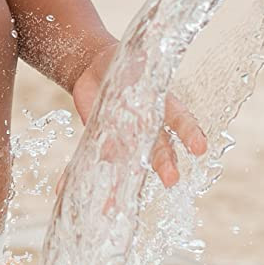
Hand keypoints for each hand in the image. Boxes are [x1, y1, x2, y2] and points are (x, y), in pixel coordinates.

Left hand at [72, 46, 206, 189]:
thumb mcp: (135, 62)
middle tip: (172, 179)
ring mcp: (123, 139)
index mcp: (162, 107)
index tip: (200, 147)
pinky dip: (74, 176)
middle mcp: (146, 130)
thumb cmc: (127, 64)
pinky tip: (63, 190)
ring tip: (113, 208)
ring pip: (124, 166)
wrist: (98, 68)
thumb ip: (141, 68)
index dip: (191, 133)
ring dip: (118, 186)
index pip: (181, 120)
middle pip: (157, 149)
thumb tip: (145, 56)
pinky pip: (90, 161)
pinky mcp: (100, 143)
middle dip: (164, 164)